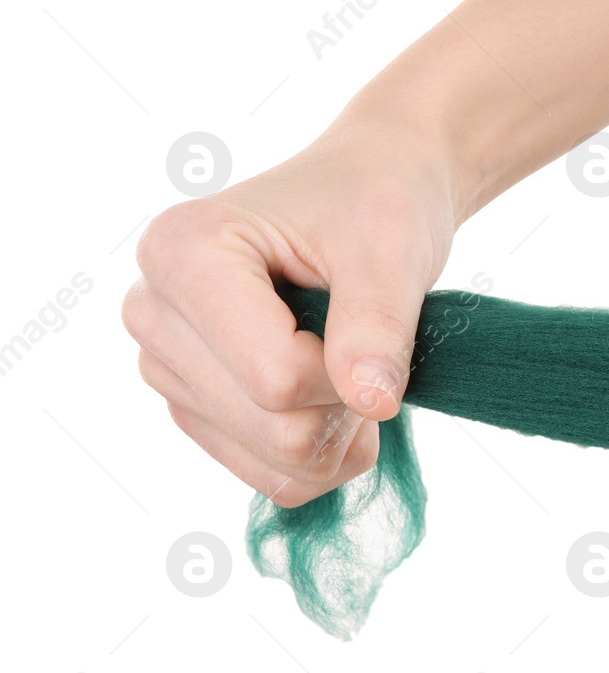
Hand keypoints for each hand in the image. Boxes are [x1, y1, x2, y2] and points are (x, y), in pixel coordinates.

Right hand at [123, 113, 458, 506]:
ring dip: (339, 431)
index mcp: (181, 251)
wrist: (368, 195)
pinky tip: (338, 400)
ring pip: (272, 461)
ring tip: (352, 361)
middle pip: (270, 425)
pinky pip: (270, 477)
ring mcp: (166, 365)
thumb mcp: (390, 247)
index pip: (275, 377)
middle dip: (344, 403)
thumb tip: (371, 401)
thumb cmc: (375, 203)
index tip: (371, 317)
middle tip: (369, 342)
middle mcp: (153, 311)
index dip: (347, 369)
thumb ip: (379, 323)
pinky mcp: (193, 405)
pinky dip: (324, 454)